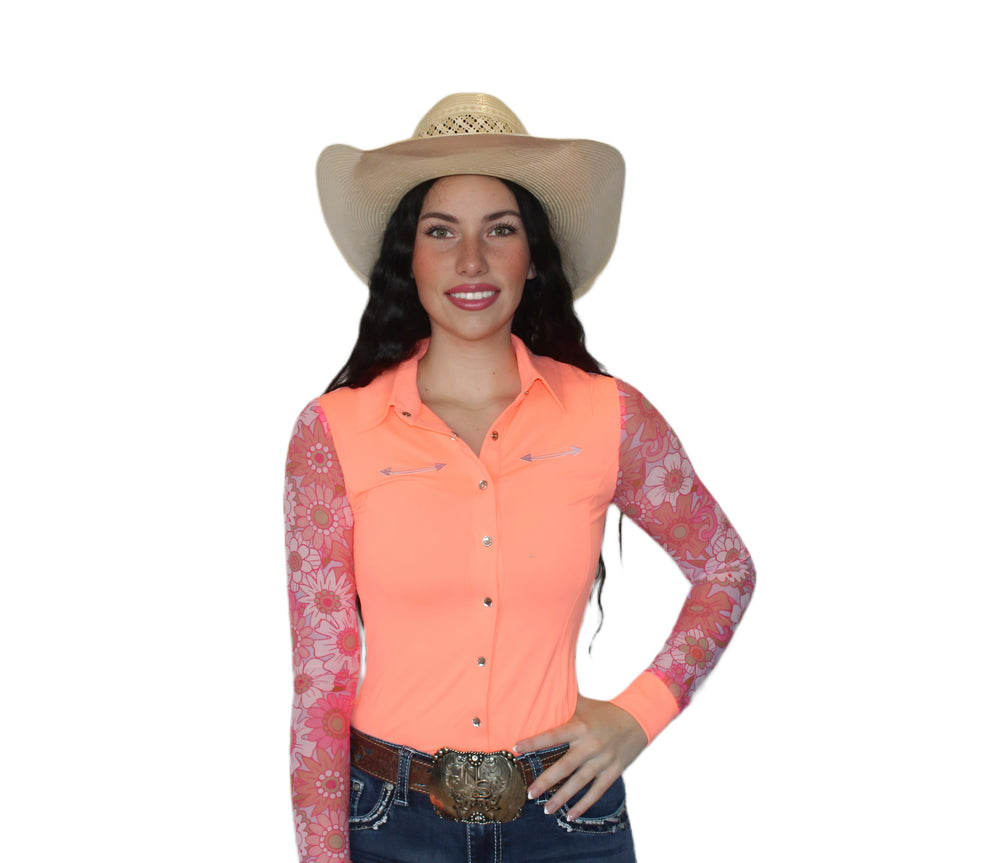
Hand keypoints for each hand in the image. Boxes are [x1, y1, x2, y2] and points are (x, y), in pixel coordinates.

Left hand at [513, 695, 646, 820]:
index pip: (553, 735)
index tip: (516, 748)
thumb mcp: (584, 704)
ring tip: (546, 809)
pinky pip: (597, 791)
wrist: (638, 719)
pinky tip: (571, 815)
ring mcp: (603, 760)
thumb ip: (564, 702)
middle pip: (565, 766)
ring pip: (580, 782)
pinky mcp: (614, 771)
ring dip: (562, 797)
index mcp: (580, 726)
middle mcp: (591, 745)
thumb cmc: (604, 712)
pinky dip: (584, 804)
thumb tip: (540, 690)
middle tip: (529, 792)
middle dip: (546, 781)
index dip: (534, 742)